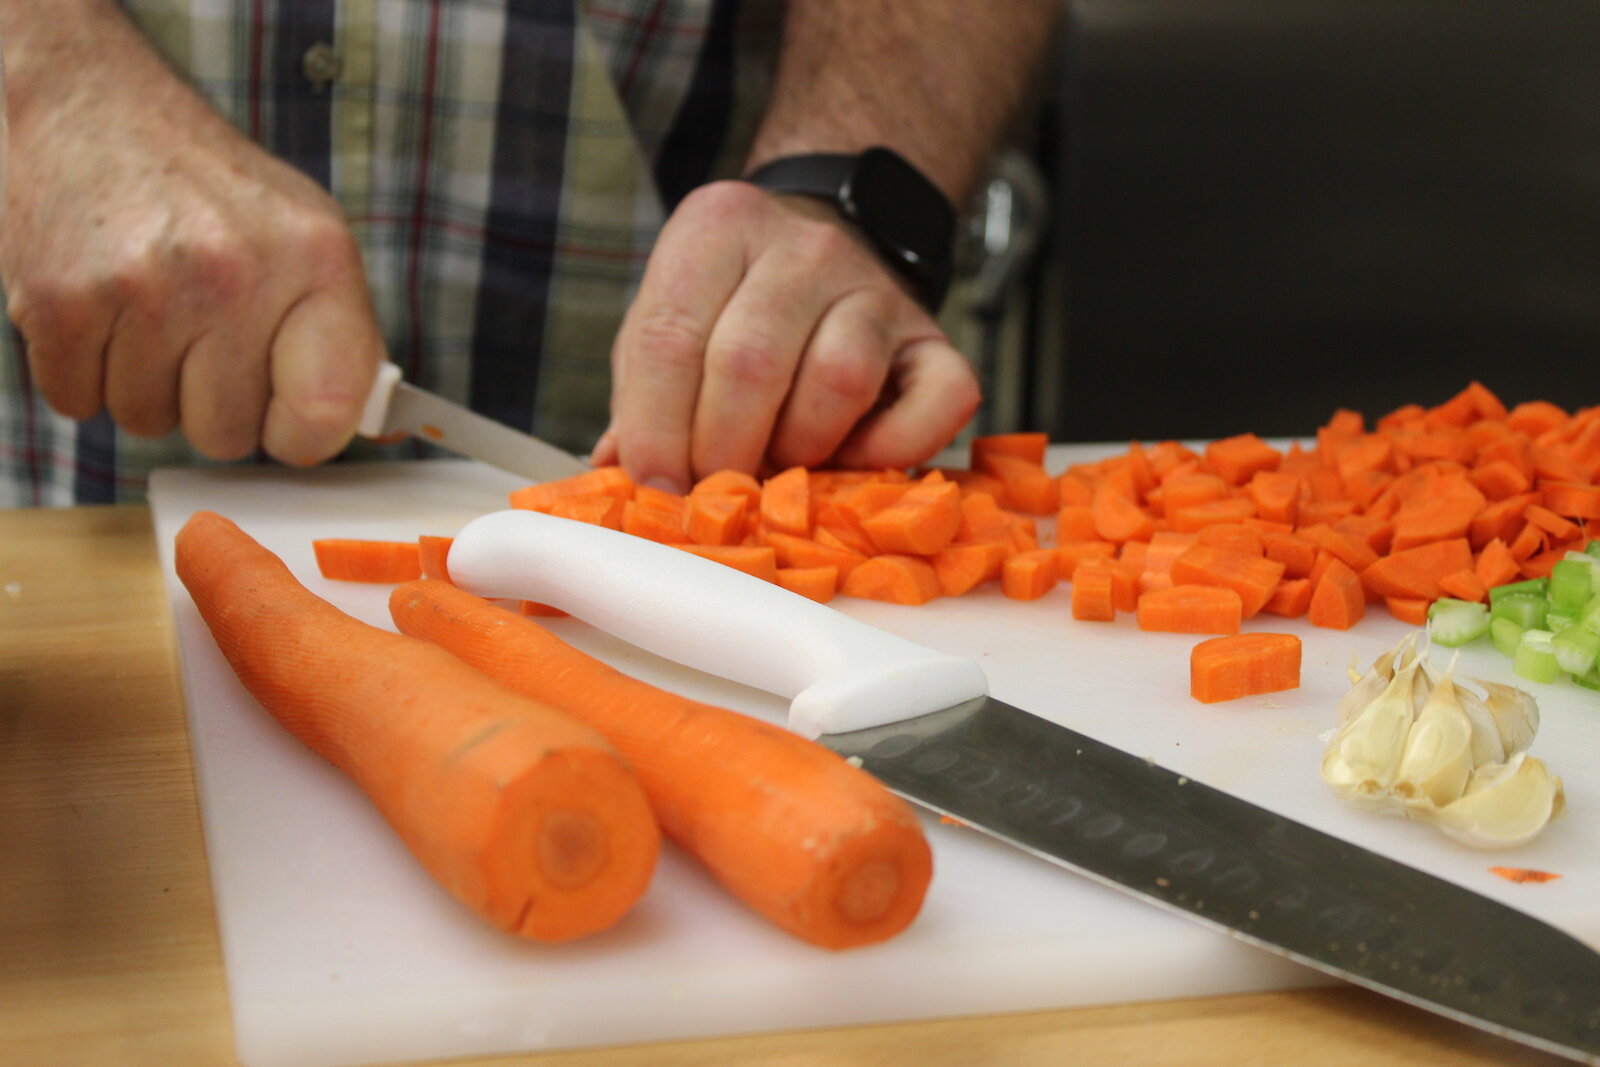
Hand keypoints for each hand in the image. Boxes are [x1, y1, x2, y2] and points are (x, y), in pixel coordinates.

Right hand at [0, 33, 384, 465]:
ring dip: (143, 383)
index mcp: (315, 261)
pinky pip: (79, 403)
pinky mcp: (60, 300)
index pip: (327, 413)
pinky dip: (82, 372)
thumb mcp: (306, 239)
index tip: (283, 413)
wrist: (92, 108)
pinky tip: (100, 310)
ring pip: (148, 422)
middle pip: (228, 435)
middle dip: (209, 402)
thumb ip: (341, 335)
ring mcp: (144, 287)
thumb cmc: (211, 193)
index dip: (301, 433)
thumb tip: (365, 427)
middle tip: (197, 334)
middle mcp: (236, 273)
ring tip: (147, 310)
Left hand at [593, 181, 979, 490]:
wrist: (822, 252)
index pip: (672, 338)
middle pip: (749, 363)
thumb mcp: (666, 326)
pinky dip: (895, 449)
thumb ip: (640, 397)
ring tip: (780, 464)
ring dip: (800, 449)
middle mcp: (802, 246)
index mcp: (717, 228)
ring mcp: (876, 287)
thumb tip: (617, 477)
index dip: (656, 432)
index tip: (656, 488)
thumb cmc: (728, 306)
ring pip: (839, 380)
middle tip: (714, 492)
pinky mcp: (936, 337)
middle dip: (721, 451)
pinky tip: (854, 460)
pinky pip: (938, 401)